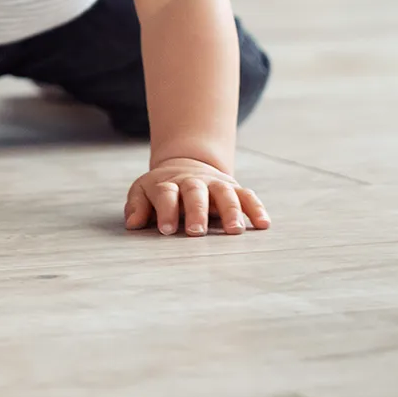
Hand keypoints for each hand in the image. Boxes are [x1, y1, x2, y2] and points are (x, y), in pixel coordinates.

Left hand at [124, 157, 269, 236]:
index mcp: (168, 183)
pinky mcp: (233, 188)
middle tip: (196, 232)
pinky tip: (263, 224)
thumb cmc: (161, 189)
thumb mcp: (143, 192)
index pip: (166, 194)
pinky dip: (256, 208)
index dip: (166, 210)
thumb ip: (138, 206)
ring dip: (230, 211)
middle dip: (197, 211)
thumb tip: (133, 224)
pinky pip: (247, 196)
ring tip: (234, 231)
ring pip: (224, 193)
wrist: (185, 164)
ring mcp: (215, 184)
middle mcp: (193, 182)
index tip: (166, 230)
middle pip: (195, 192)